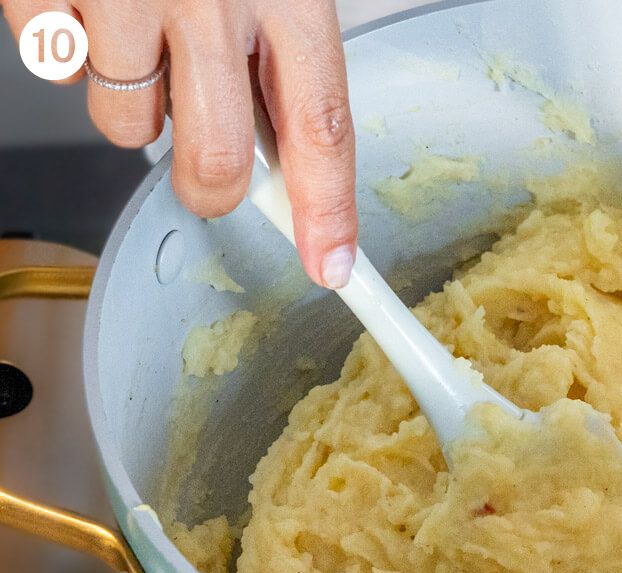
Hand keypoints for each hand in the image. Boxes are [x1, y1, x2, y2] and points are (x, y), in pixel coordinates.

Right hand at [3, 0, 356, 287]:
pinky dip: (68, 45)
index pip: (322, 124)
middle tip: (208, 174)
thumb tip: (283, 142)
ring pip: (126, 126)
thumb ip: (278, 43)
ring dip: (131, 101)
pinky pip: (56, 68)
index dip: (330, 208)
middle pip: (218, 158)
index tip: (332, 266)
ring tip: (133, 26)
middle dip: (211, 188)